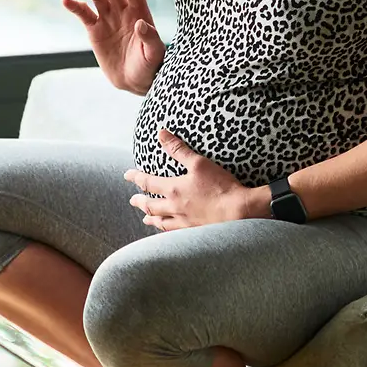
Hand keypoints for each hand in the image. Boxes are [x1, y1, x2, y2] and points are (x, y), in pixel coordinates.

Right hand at [62, 0, 165, 94]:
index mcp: (140, 13)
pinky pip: (84, 14)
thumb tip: (141, 24)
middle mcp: (124, 12)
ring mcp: (108, 19)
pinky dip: (75, 7)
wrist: (134, 82)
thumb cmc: (149, 67)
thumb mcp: (154, 55)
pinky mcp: (95, 30)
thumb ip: (151, 39)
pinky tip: (66, 1)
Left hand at [124, 129, 264, 229]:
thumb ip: (179, 149)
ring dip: (151, 219)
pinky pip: (175, 233)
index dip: (136, 177)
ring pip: (161, 222)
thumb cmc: (220, 186)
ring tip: (145, 219)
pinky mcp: (194, 232)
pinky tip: (168, 232)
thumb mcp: (199, 163)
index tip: (127, 175)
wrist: (238, 212)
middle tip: (132, 200)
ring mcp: (184, 222)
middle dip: (140, 201)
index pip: (148, 183)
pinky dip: (167, 231)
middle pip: (151, 205)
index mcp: (174, 189)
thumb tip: (161, 134)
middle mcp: (174, 208)